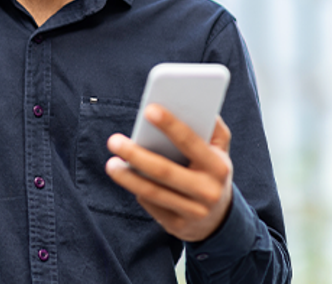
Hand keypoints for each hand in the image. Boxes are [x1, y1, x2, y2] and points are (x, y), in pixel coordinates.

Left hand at [106, 104, 232, 241]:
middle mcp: (208, 191)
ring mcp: (193, 212)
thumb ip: (212, 126)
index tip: (149, 109)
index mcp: (218, 166)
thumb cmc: (211, 170)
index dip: (170, 125)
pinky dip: (137, 189)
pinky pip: (151, 205)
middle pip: (165, 171)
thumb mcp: (220, 149)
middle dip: (136, 155)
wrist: (219, 219)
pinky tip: (127, 178)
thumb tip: (195, 105)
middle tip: (113, 141)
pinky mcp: (177, 226)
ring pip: (153, 192)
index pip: (191, 142)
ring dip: (128, 177)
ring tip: (111, 164)